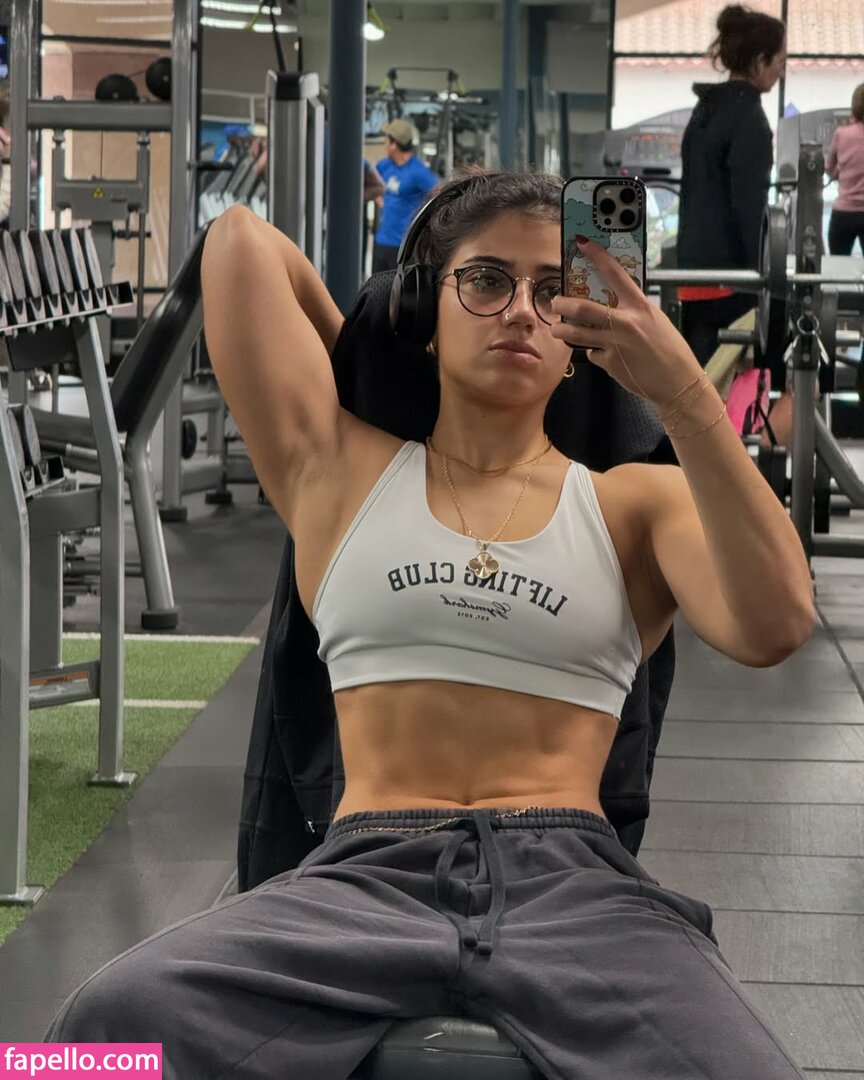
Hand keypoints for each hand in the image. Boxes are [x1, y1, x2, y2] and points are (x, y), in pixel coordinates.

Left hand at [550, 237, 702, 406]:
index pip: (615, 273)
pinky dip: (592, 352)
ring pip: (577, 334)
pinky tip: (600, 353)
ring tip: (557, 329)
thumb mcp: (654, 320)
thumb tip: (612, 300)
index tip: (582, 243)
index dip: (597, 255)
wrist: (677, 381)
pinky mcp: (609, 363)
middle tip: (555, 302)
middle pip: (583, 308)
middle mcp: (625, 323)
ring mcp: (615, 344)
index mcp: (640, 306)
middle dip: (563, 304)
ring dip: (561, 331)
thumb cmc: (669, 349)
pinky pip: (592, 354)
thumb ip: (632, 310)